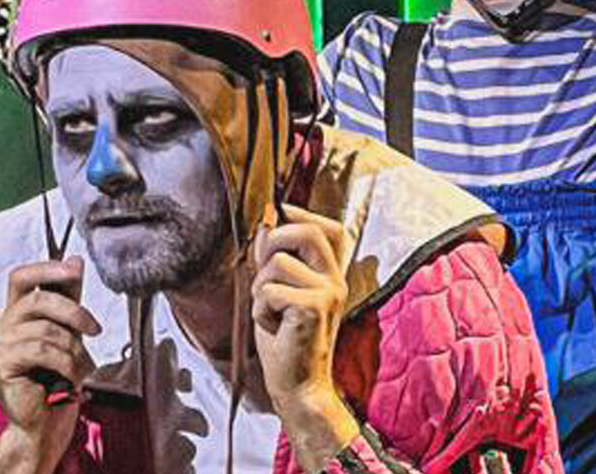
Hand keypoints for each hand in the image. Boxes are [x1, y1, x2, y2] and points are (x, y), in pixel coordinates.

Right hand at [0, 257, 100, 472]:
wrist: (44, 426)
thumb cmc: (55, 384)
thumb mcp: (66, 334)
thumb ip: (67, 300)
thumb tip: (75, 261)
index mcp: (11, 317)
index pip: (22, 277)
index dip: (48, 269)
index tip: (75, 269)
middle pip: (37, 300)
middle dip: (73, 311)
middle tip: (95, 328)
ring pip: (45, 330)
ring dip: (73, 349)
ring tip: (80, 368)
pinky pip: (42, 351)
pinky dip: (65, 363)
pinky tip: (70, 379)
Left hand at [251, 204, 361, 469]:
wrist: (298, 384)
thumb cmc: (285, 341)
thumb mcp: (277, 293)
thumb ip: (274, 259)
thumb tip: (265, 223)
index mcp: (330, 275)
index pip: (332, 230)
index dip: (304, 214)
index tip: (279, 211)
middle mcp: (335, 280)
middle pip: (306, 233)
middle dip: (273, 243)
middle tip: (263, 270)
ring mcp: (328, 293)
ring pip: (277, 264)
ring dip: (260, 288)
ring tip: (270, 312)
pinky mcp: (314, 307)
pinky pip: (270, 291)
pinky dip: (260, 310)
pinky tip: (273, 327)